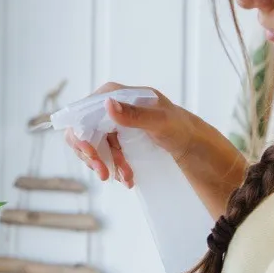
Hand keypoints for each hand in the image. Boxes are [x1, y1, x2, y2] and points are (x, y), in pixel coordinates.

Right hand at [66, 82, 192, 187]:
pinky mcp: (117, 139)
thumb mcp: (159, 121)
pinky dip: (113, 167)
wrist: (192, 144)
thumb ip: (134, 114)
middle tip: (102, 173)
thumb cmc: (180, 128)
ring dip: (104, 164)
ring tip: (124, 178)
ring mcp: (113, 124)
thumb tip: (108, 104)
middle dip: (91, 154)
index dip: (81, 134)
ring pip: (93, 146)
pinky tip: (126, 178)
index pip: (85, 112)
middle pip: (84, 131)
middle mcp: (111, 106)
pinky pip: (105, 154)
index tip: (90, 154)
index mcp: (117, 94)